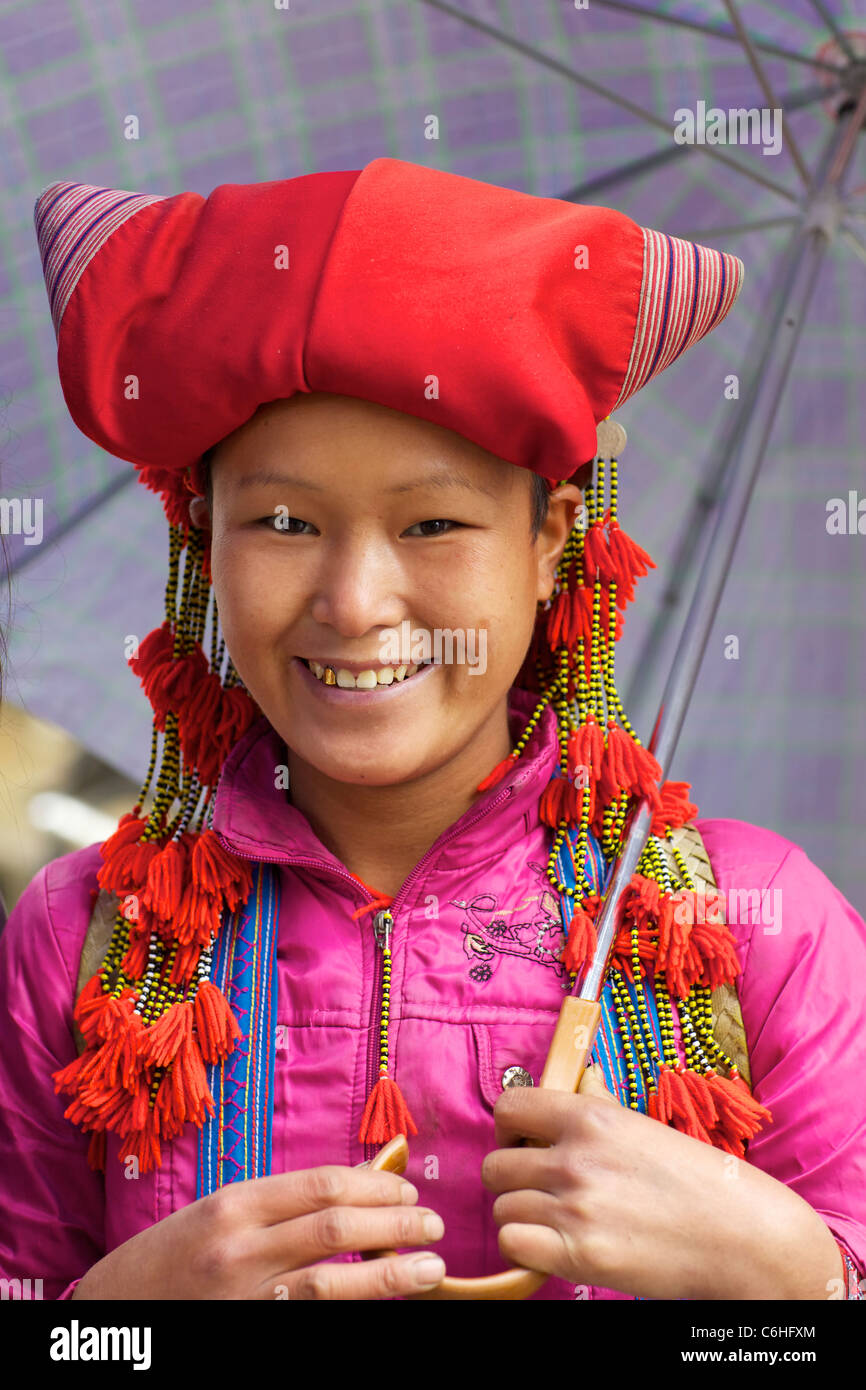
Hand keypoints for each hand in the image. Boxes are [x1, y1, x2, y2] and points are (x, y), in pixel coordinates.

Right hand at [72, 1164, 445, 1299]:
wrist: (116, 1310)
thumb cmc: (176, 1253)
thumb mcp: (223, 1209)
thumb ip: (285, 1200)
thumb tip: (363, 1184)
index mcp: (236, 1204)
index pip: (323, 1186)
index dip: (377, 1189)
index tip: (409, 1193)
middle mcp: (240, 1249)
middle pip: (335, 1230)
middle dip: (395, 1226)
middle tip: (433, 1225)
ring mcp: (245, 1298)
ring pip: (330, 1284)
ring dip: (389, 1275)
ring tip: (430, 1269)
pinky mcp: (250, 1334)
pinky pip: (311, 1322)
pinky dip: (350, 1313)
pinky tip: (383, 1307)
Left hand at [481, 1065, 839, 1298]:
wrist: (744, 1237)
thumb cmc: (701, 1181)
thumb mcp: (645, 1128)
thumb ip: (600, 1103)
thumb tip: (579, 1078)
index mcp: (592, 1117)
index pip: (510, 1107)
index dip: (508, 1128)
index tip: (523, 1143)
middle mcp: (577, 1158)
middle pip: (495, 1165)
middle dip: (512, 1178)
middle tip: (539, 1189)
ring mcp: (576, 1207)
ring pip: (502, 1208)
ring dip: (521, 1216)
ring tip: (554, 1221)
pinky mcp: (580, 1255)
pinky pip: (513, 1244)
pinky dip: (525, 1249)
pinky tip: (553, 1247)